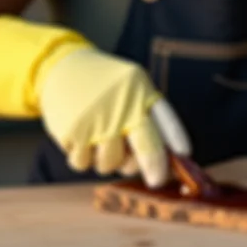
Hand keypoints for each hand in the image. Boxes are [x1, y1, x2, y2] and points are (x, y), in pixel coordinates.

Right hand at [37, 47, 190, 186]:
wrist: (61, 68)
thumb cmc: (103, 85)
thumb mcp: (131, 87)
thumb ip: (147, 115)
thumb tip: (168, 156)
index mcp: (139, 88)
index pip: (164, 117)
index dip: (176, 139)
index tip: (185, 156)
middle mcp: (121, 104)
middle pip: (147, 147)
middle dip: (155, 168)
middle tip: (156, 178)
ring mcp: (97, 119)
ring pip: (112, 163)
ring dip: (108, 160)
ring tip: (101, 139)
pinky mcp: (73, 132)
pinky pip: (83, 163)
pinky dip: (82, 157)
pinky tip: (81, 137)